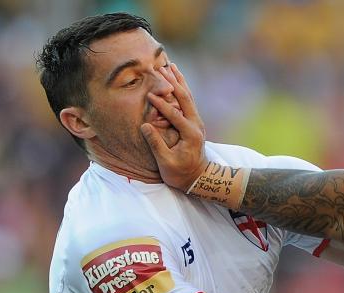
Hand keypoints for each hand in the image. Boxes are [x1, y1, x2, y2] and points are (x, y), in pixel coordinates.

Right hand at [140, 63, 209, 190]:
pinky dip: (181, 88)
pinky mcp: (194, 122)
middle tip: (161, 68)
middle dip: (173, 83)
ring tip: (169, 65)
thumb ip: (156, 144)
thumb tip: (145, 126)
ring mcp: (197, 122)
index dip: (162, 104)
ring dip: (179, 81)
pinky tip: (176, 78)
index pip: (175, 115)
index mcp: (191, 134)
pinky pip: (188, 101)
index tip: (149, 94)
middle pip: (185, 99)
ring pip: (188, 97)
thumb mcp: (166, 162)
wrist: (198, 177)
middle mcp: (197, 125)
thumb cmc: (180, 173)